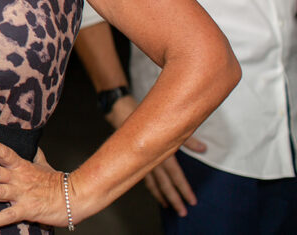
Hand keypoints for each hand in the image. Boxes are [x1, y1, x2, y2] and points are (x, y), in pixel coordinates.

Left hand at [0, 134, 69, 229]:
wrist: (76, 197)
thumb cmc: (58, 182)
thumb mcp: (45, 164)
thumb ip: (35, 155)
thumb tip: (32, 145)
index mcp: (22, 166)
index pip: (3, 152)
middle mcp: (19, 178)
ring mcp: (22, 194)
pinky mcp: (27, 210)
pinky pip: (8, 215)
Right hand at [105, 94, 201, 215]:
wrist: (120, 111)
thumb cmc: (144, 116)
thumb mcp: (169, 125)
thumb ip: (187, 140)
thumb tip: (203, 149)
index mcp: (160, 153)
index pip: (175, 176)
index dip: (184, 189)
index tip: (191, 201)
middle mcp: (150, 161)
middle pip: (164, 184)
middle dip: (173, 199)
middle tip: (182, 212)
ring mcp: (140, 161)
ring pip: (153, 184)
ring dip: (161, 196)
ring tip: (167, 206)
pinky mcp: (134, 159)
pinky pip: (144, 177)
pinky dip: (151, 187)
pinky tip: (154, 192)